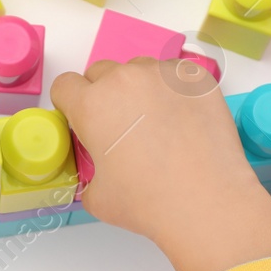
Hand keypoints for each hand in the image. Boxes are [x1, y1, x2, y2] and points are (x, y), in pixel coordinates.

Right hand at [51, 58, 270, 270]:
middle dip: (104, 94)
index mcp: (91, 106)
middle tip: (121, 126)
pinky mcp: (195, 77)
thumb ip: (90, 171)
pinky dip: (172, 90)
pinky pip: (173, 73)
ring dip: (139, 88)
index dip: (70, 103)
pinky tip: (182, 119)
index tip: (83, 118)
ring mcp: (162, 74)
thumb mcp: (98, 197)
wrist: (205, 201)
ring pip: (138, 69)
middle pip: (101, 72)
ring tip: (156, 123)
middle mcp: (123, 80)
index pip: (65, 84)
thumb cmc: (148, 201)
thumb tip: (101, 168)